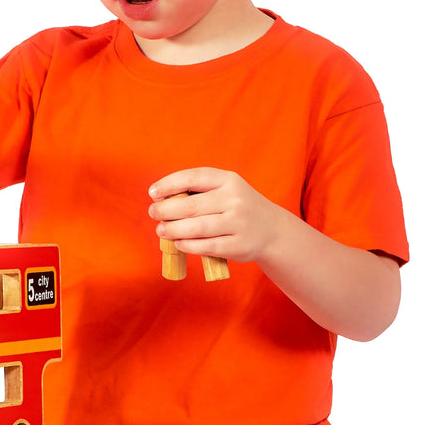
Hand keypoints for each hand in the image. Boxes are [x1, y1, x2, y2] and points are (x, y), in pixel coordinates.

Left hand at [147, 168, 281, 263]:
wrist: (272, 230)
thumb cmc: (238, 208)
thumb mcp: (226, 190)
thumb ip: (200, 192)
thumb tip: (162, 200)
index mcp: (228, 180)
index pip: (193, 178)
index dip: (169, 184)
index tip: (153, 193)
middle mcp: (235, 199)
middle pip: (191, 205)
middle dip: (166, 210)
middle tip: (154, 213)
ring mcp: (238, 223)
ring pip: (197, 227)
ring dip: (173, 230)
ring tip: (161, 230)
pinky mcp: (238, 245)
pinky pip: (207, 246)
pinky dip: (188, 245)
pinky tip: (179, 243)